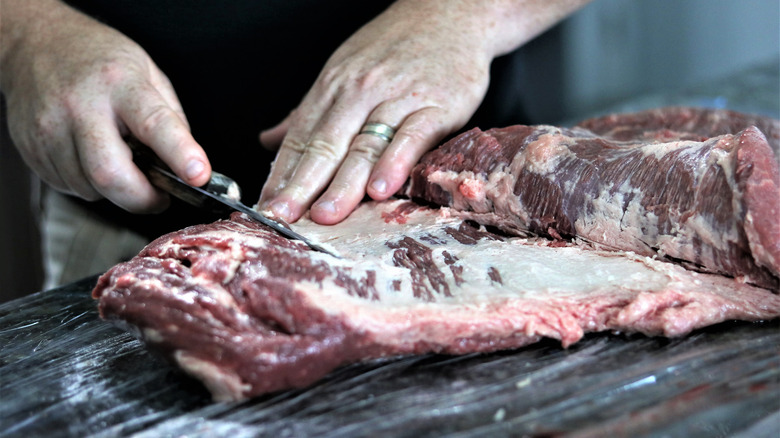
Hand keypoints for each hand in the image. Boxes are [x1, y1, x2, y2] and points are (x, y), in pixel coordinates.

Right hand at [1, 0, 210, 212]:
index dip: (179, 154)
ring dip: (114, 190)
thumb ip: (170, 117)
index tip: (198, 175)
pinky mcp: (31, 147)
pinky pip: (68, 186)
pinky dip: (88, 183)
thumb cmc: (98, 60)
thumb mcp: (148, 73)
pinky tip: (90, 156)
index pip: (154, 124)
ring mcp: (50, 128)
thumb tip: (184, 163)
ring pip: (89, 187)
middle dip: (141, 199)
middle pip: (111, 174)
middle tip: (158, 197)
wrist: (36, 43)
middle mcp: (82, 106)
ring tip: (118, 160)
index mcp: (120, 83)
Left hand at [258, 0, 590, 224]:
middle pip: (325, 146)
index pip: (300, 139)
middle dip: (301, 186)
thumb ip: (308, 113)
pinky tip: (380, 191)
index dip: (280, 176)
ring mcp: (397, 99)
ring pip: (365, 146)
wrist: (449, 13)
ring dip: (342, 184)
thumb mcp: (343, 69)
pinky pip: (412, 137)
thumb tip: (269, 141)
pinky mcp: (435, 106)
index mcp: (333, 88)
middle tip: (283, 218)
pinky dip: (395, 163)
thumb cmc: (395, 46)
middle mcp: (359, 93)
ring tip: (325, 215)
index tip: (265, 208)